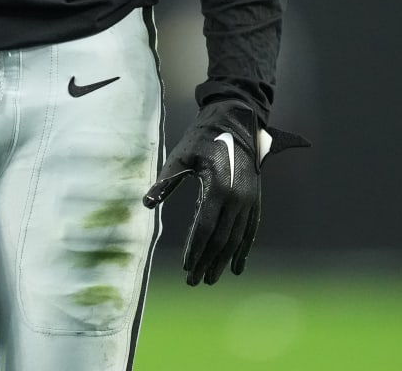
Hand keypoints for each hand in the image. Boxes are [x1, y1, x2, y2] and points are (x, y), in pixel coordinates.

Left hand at [142, 107, 308, 285]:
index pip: (205, 227)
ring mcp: (249, 199)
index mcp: (219, 186)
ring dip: (224, 260)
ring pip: (237, 238)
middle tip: (194, 281)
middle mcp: (238, 197)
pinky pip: (250, 230)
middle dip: (208, 262)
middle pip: (222, 238)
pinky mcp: (255, 199)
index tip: (186, 267)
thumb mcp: (181, 156)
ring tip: (211, 279)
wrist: (236, 121)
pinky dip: (243, 249)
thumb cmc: (203, 138)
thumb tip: (146, 203)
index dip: (196, 249)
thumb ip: (165, 181)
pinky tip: (237, 267)